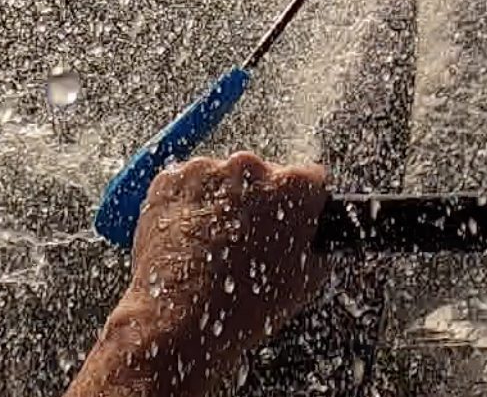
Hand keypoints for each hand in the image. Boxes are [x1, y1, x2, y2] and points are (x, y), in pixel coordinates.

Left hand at [67, 154, 331, 396]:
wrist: (181, 319)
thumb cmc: (246, 305)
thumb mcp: (305, 280)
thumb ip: (316, 244)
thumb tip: (313, 235)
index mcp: (293, 188)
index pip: (309, 179)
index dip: (303, 202)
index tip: (293, 217)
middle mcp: (251, 167)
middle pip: (261, 176)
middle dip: (257, 201)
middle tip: (246, 241)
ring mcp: (206, 170)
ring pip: (221, 180)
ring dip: (220, 202)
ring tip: (212, 247)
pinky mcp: (170, 179)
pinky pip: (187, 186)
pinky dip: (188, 206)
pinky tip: (189, 240)